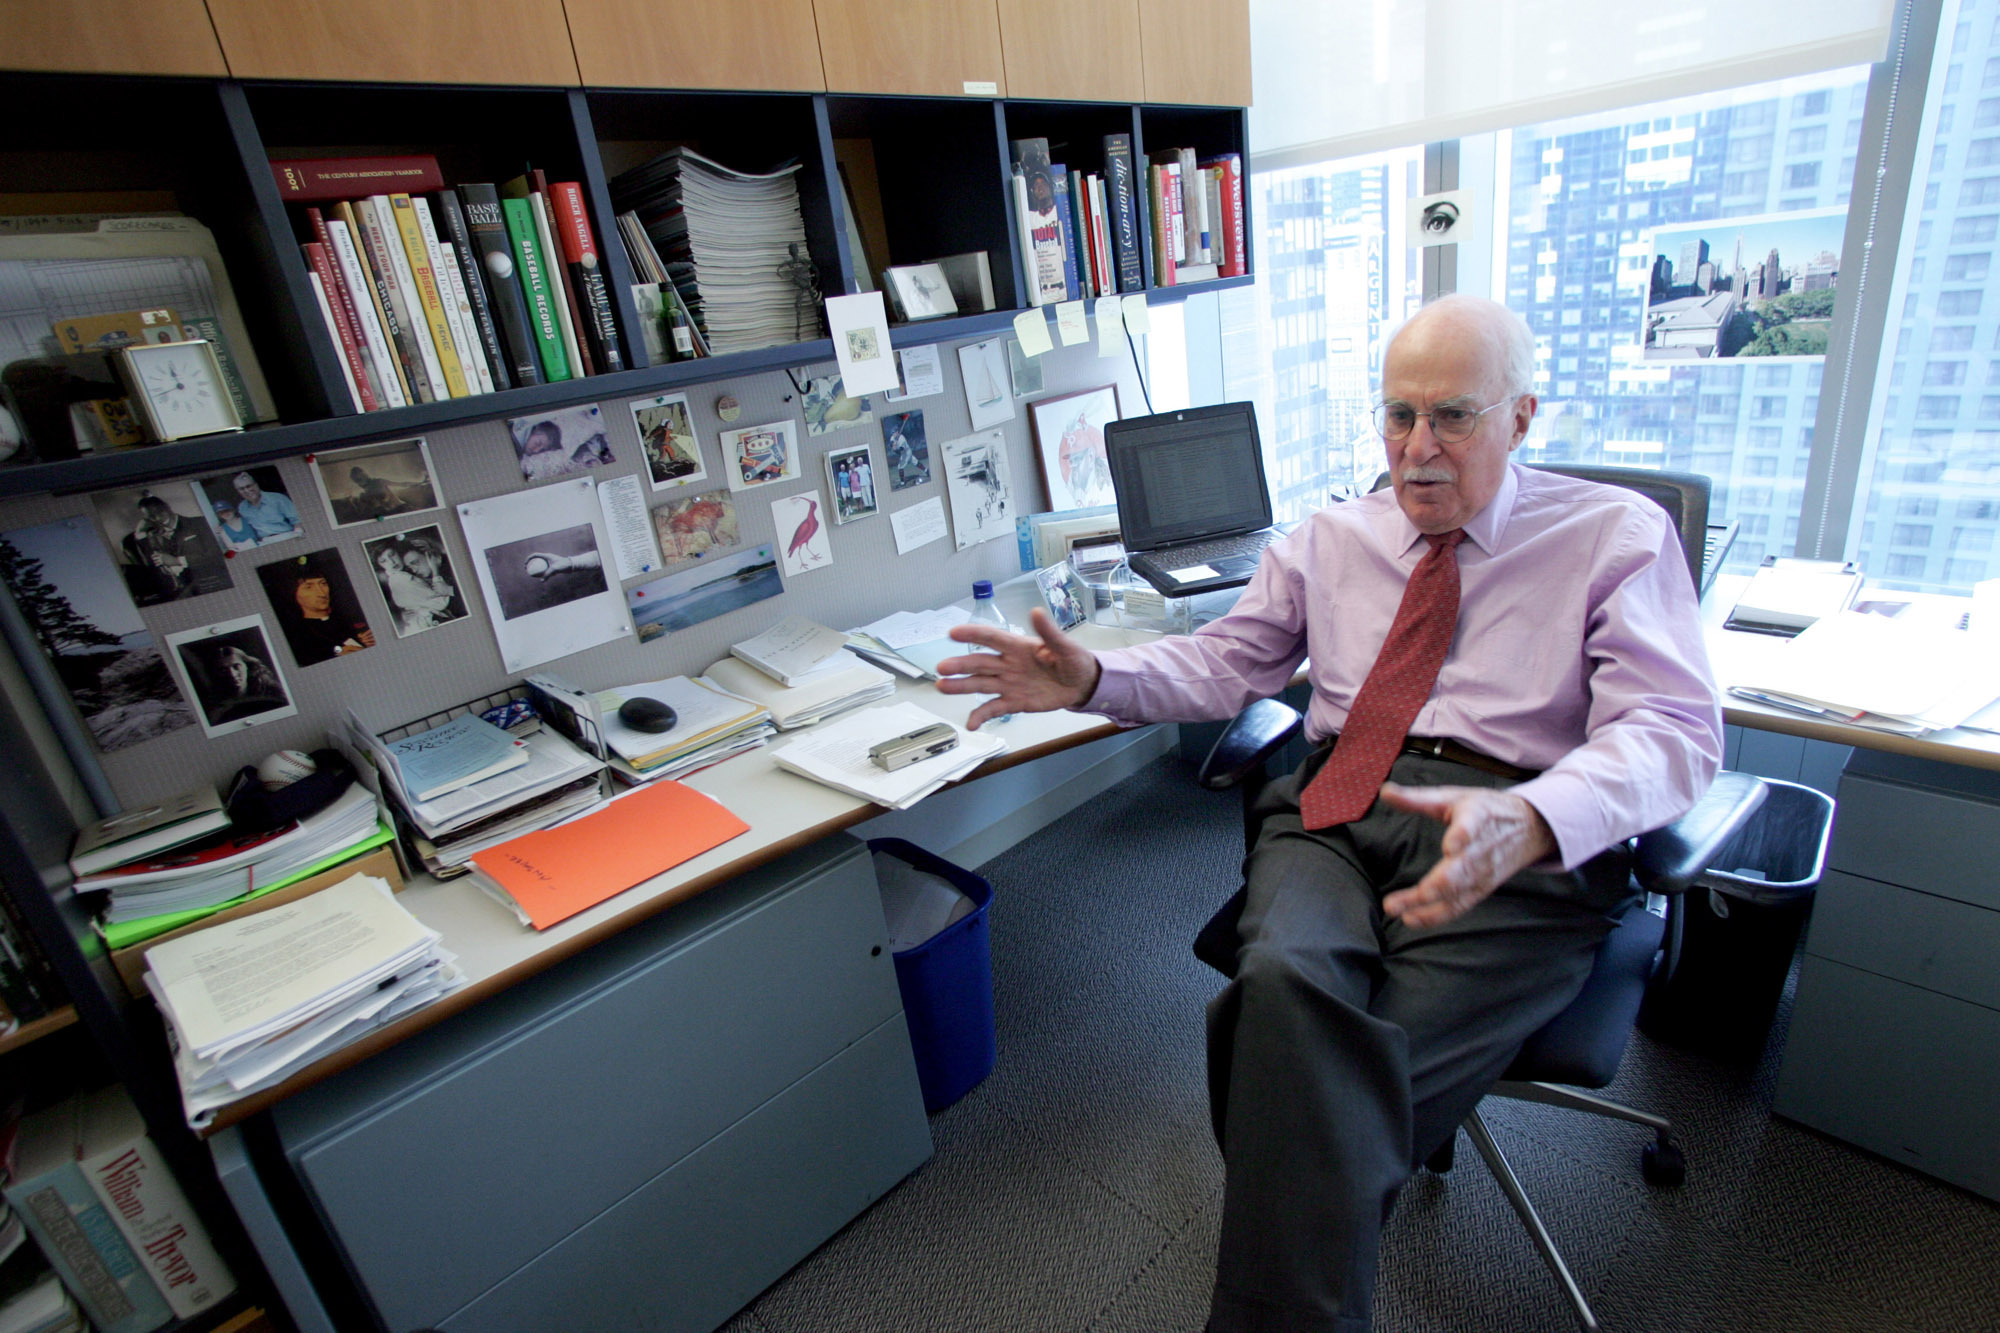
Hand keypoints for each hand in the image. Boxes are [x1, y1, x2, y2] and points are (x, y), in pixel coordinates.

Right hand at [524, 552, 567, 579]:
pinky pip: (544, 569)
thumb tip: (542, 581)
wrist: (571, 565)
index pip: (535, 555)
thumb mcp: (555, 569)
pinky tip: (540, 579)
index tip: (526, 564)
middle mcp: (547, 558)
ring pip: (540, 565)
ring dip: (535, 568)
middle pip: (536, 559)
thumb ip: (548, 574)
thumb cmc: (563, 565)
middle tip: (527, 569)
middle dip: (530, 563)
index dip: (529, 558)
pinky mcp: (552, 566)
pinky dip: (541, 573)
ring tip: (531, 574)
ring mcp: (549, 562)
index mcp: (546, 556)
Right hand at [934, 607, 1102, 729]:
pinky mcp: (1014, 702)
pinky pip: (994, 709)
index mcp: (1018, 646)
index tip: (953, 633)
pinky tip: (970, 724)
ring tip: (943, 687)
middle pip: (980, 663)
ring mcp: (1009, 684)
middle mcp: (1008, 664)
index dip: (973, 634)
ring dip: (961, 686)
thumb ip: (1049, 632)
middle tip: (942, 667)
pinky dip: (981, 716)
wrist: (1082, 684)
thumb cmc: (1074, 660)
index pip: (992, 638)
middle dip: (960, 665)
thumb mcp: (1066, 646)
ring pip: (980, 684)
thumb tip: (1036, 611)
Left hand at [1376, 784, 1557, 927]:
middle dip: (1430, 887)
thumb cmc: (1484, 809)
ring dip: (1426, 905)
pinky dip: (1436, 915)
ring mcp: (1483, 873)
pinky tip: (1412, 919)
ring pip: (1456, 892)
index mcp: (1477, 817)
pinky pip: (1459, 905)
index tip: (1450, 846)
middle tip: (1396, 900)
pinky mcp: (1482, 889)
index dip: (1462, 836)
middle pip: (1460, 871)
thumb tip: (1384, 792)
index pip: (1471, 827)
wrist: (1530, 828)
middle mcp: (1482, 849)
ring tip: (1398, 911)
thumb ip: (1416, 798)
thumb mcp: (1453, 797)